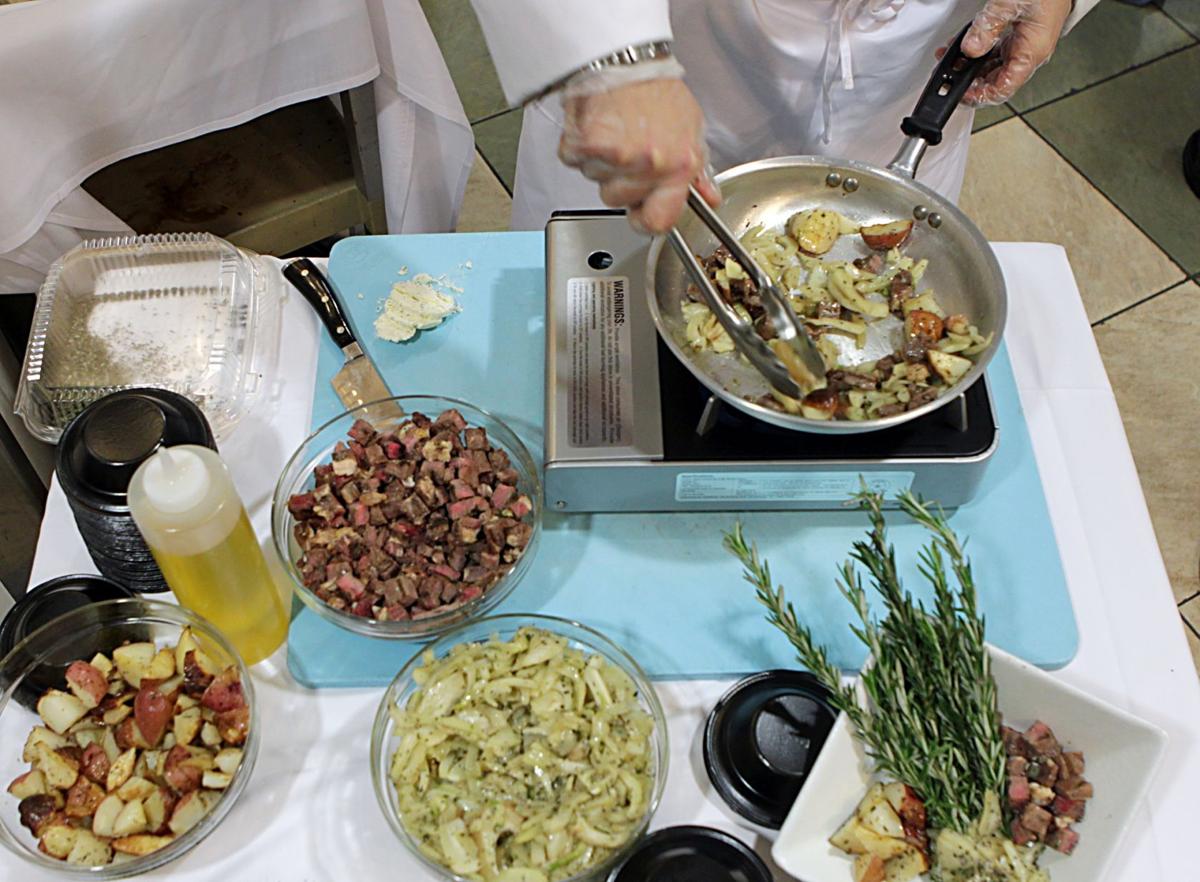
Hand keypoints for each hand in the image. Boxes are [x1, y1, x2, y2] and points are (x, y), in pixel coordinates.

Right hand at [559, 77, 719, 233]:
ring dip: (601, 163)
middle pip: (619, 200)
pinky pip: (575, 163)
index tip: (642, 212)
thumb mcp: (691, 129)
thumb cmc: (656, 89)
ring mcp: (614, 158)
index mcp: (677, 166)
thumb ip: (697, 171)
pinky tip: (596, 128)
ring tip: (614, 133)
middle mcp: (647, 165)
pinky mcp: (584, 146)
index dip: (647, 220)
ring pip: (597, 182)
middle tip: (628, 149)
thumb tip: (708, 198)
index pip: (658, 222)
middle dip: (621, 180)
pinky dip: (579, 148)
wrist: (625, 58)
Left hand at [957, 0, 1072, 105]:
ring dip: (969, 67)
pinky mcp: (1019, 36)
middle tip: (948, 76)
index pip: (1002, 90)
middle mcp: (1029, 54)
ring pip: (992, 68)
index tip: (959, 92)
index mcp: (1032, 53)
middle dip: (969, 82)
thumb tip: (969, 49)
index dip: (978, 96)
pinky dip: (977, 53)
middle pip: (995, 82)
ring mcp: (1023, 45)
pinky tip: (962, 48)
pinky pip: (995, 53)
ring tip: (949, 59)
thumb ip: (988, 26)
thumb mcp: (1011, 3)